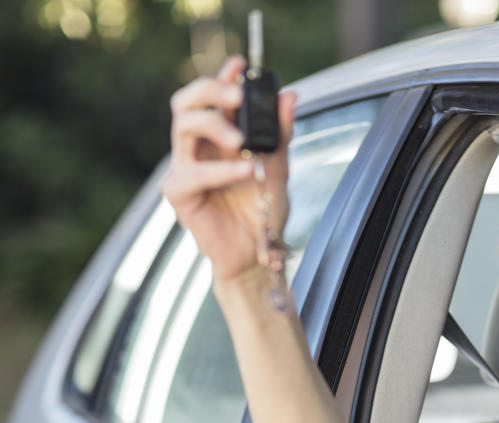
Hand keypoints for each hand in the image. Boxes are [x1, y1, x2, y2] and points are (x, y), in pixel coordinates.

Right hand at [162, 56, 296, 283]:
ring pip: (182, 128)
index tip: (242, 65)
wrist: (257, 253)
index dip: (223, 76)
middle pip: (186, 103)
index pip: (212, 97)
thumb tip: (290, 96)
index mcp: (218, 136)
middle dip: (210, 91)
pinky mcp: (179, 194)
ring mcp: (185, 168)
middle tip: (237, 96)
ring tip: (241, 140)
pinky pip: (191, 173)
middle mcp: (198, 147)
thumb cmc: (262, 210)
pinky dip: (219, 170)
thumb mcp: (279, 167)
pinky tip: (243, 171)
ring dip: (213, 125)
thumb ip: (281, 133)